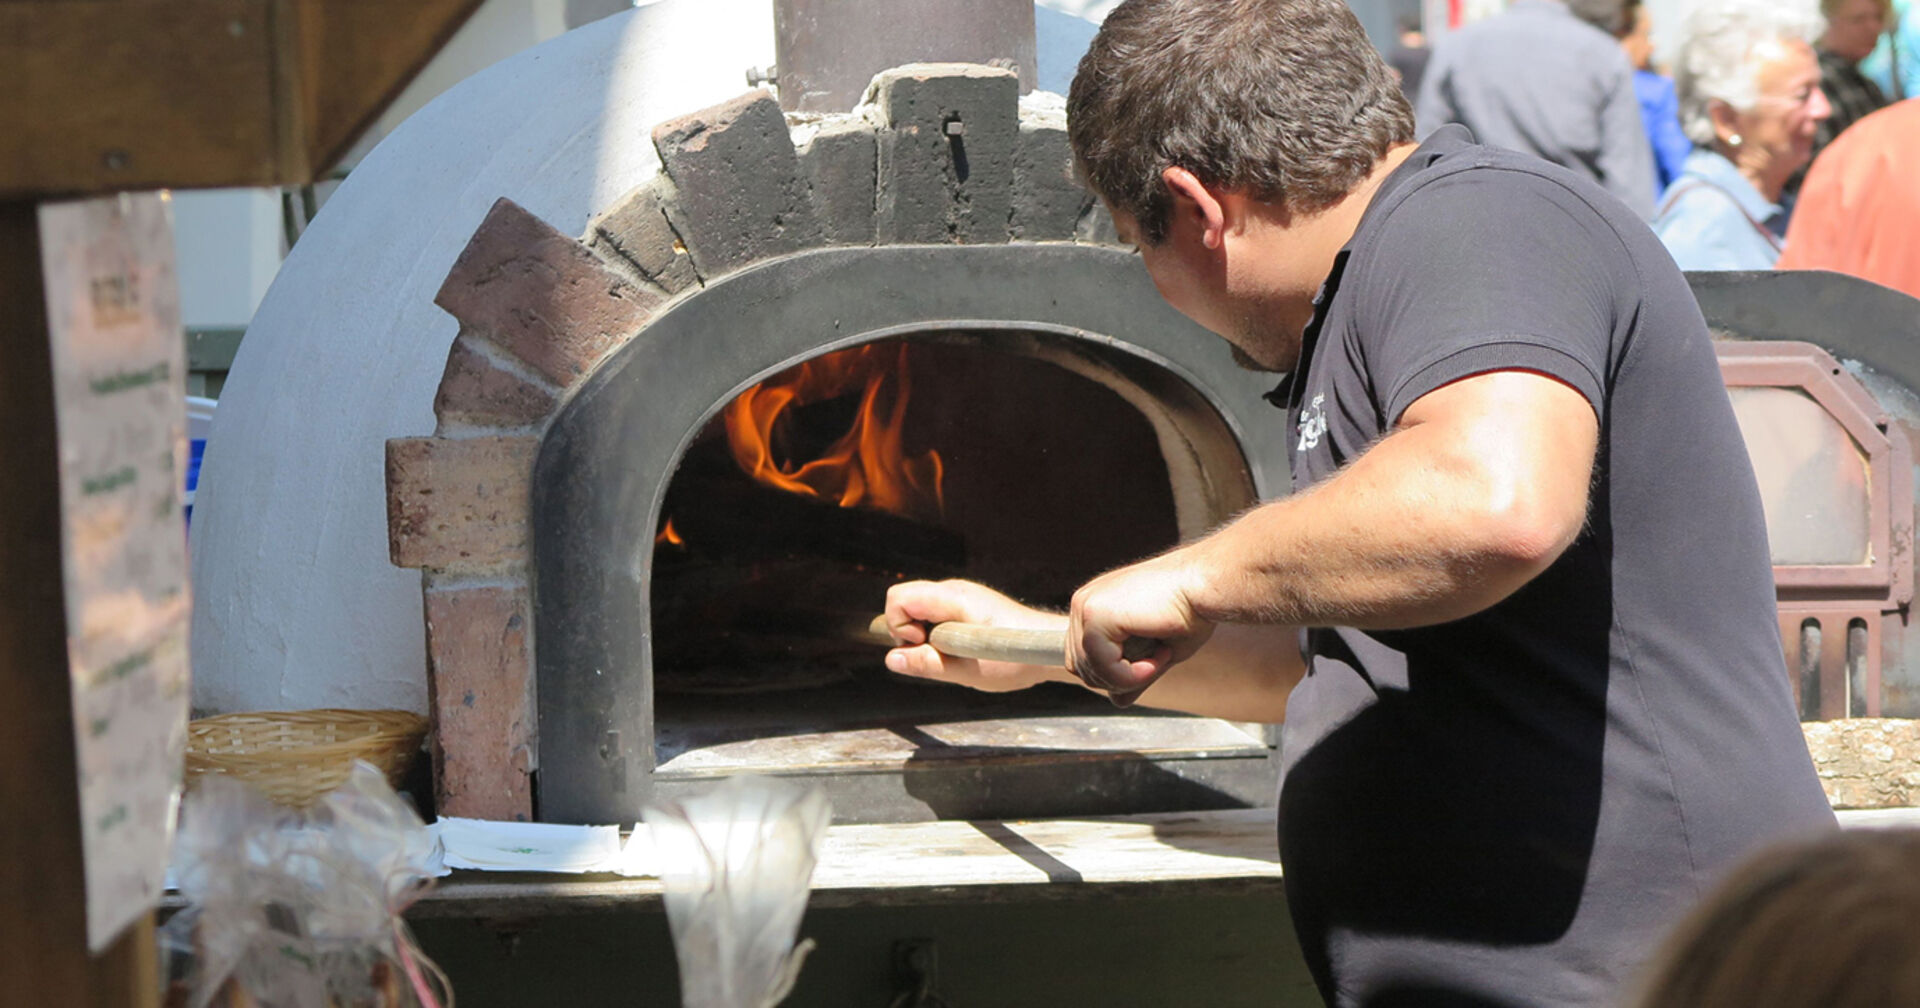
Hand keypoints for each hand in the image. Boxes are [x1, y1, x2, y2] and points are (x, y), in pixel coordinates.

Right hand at [880, 580, 1068, 692]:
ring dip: (922, 632)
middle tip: (934, 652)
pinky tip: (959, 647)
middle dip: (905, 629)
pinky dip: (935, 630)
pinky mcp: (967, 602)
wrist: (1048, 649)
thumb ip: (927, 664)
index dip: (899, 627)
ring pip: (918, 606)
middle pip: (904, 598)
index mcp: (952, 598)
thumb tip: (892, 659)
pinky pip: (934, 611)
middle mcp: (954, 589)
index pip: (898, 598)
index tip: (923, 646)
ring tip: (951, 652)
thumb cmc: (1014, 659)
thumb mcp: (967, 670)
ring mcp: (961, 594)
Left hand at [1067, 550, 1214, 706]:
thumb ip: (1131, 673)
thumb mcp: (1155, 651)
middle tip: (1157, 660)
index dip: (1114, 673)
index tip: (1151, 660)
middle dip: (1120, 678)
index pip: (1082, 658)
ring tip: (1160, 656)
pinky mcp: (1095, 614)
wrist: (1206, 585)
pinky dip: (1131, 674)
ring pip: (1090, 671)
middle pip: (1081, 668)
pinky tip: (1158, 656)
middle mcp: (1085, 603)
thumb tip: (1117, 701)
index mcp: (1095, 606)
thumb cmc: (1190, 610)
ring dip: (1130, 677)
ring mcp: (1086, 607)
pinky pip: (1101, 666)